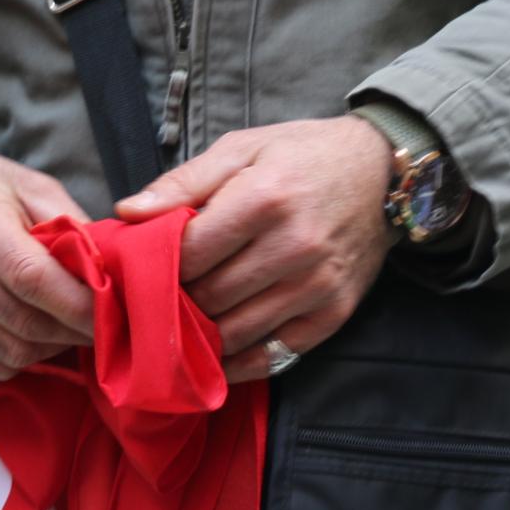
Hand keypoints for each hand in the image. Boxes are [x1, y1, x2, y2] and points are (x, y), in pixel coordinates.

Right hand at [0, 147, 94, 381]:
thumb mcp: (32, 186)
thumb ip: (70, 226)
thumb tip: (107, 272)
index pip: (32, 278)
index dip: (77, 304)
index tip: (112, 312)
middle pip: (24, 322)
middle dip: (73, 331)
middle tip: (103, 325)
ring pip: (10, 352)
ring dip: (51, 347)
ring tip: (71, 327)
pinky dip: (22, 357)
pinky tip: (36, 334)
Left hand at [119, 116, 397, 383]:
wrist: (382, 171)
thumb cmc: (303, 154)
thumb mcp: (242, 148)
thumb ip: (183, 182)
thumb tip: (127, 213)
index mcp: (265, 198)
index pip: (190, 253)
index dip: (158, 263)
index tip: (145, 265)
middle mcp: (295, 247)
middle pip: (210, 296)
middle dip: (175, 300)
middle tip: (156, 296)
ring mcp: (317, 286)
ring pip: (236, 332)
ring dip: (201, 333)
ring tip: (182, 321)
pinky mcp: (334, 313)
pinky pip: (274, 355)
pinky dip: (239, 360)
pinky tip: (217, 352)